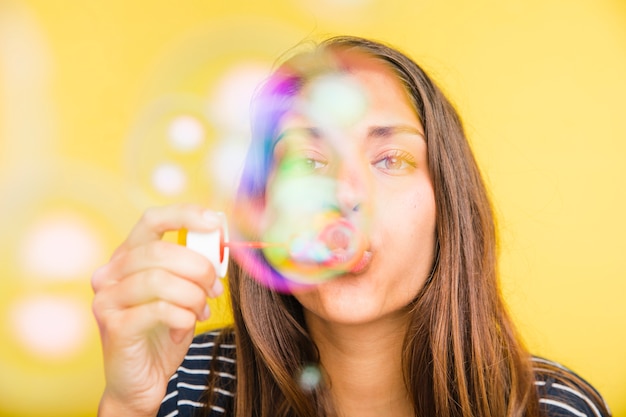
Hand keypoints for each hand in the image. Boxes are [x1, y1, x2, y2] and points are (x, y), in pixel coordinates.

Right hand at [91, 204, 224, 416]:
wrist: (142, 381)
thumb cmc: (163, 331)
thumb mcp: (182, 293)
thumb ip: (192, 268)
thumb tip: (219, 243)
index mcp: (127, 257)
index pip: (151, 220)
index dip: (184, 215)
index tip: (214, 223)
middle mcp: (110, 274)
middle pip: (160, 252)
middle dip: (198, 268)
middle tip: (215, 288)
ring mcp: (107, 300)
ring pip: (160, 280)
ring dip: (193, 295)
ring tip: (202, 310)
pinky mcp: (114, 326)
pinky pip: (159, 309)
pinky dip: (183, 316)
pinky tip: (184, 327)